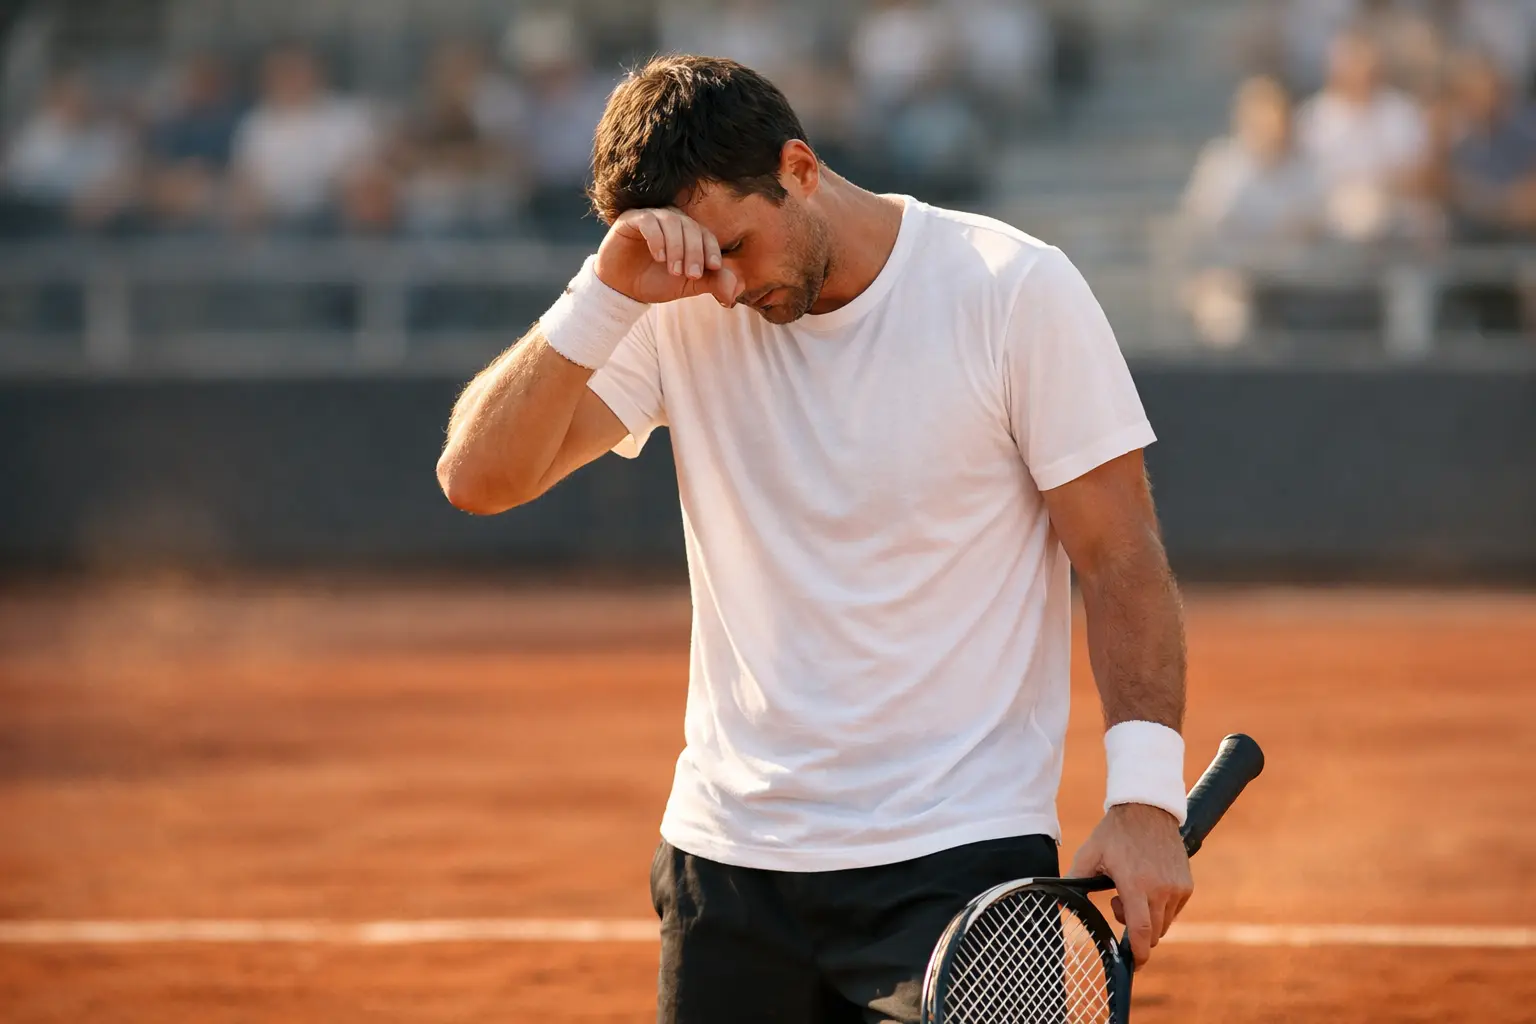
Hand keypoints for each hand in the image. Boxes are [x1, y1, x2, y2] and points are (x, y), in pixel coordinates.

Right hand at [595, 207, 741, 307]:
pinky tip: (659, 257)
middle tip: (691, 275)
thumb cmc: (656, 283)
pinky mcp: (631, 219)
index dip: (711, 249)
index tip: (713, 267)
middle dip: (694, 252)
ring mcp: (651, 217)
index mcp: (687, 233)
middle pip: (690, 226)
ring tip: (674, 271)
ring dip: (677, 247)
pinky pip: (648, 220)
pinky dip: (657, 239)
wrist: (622, 289)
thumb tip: (735, 289)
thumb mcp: (687, 286)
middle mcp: (671, 220)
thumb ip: (712, 283)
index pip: (705, 234)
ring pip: (672, 221)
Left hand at [1068, 803, 1192, 966]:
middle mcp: (1161, 889)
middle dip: (1136, 932)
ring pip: (1164, 924)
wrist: (1147, 810)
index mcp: (1136, 884)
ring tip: (1131, 891)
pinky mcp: (1186, 885)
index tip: (1134, 964)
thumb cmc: (1114, 834)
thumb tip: (1055, 899)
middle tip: (1118, 904)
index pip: (1142, 931)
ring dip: (1148, 920)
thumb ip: (1074, 879)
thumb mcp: (1089, 854)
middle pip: (1153, 932)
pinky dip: (1160, 909)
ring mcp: (1177, 887)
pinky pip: (1173, 911)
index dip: (1138, 953)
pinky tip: (1147, 887)